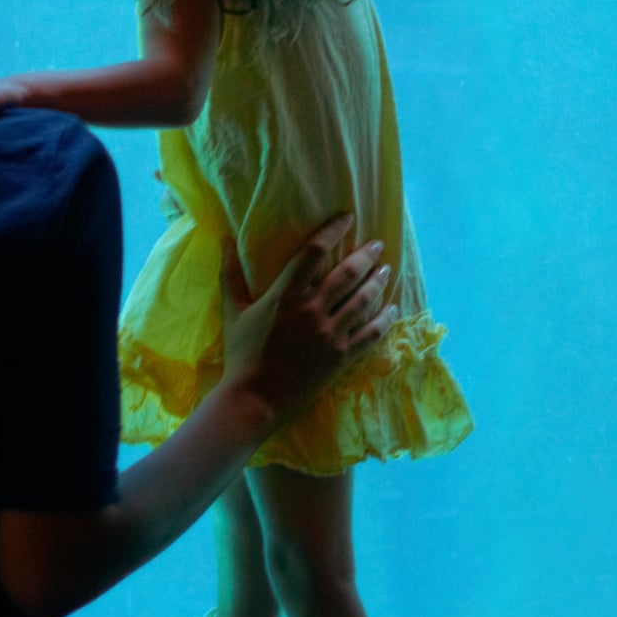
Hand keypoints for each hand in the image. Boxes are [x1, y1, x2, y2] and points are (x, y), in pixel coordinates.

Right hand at [219, 216, 396, 427]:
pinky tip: (392, 309)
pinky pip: (371, 334)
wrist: (255, 400)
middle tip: (377, 245)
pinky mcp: (342, 357)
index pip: (314, 252)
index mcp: (286, 294)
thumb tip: (225, 240)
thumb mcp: (233, 311)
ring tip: (386, 270)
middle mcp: (313, 309)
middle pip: (348, 273)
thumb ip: (231, 274)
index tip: (346, 217)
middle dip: (366, 255)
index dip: (333, 231)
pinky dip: (384, 319)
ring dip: (378, 282)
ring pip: (363, 300)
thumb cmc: (242, 354)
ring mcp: (331, 333)